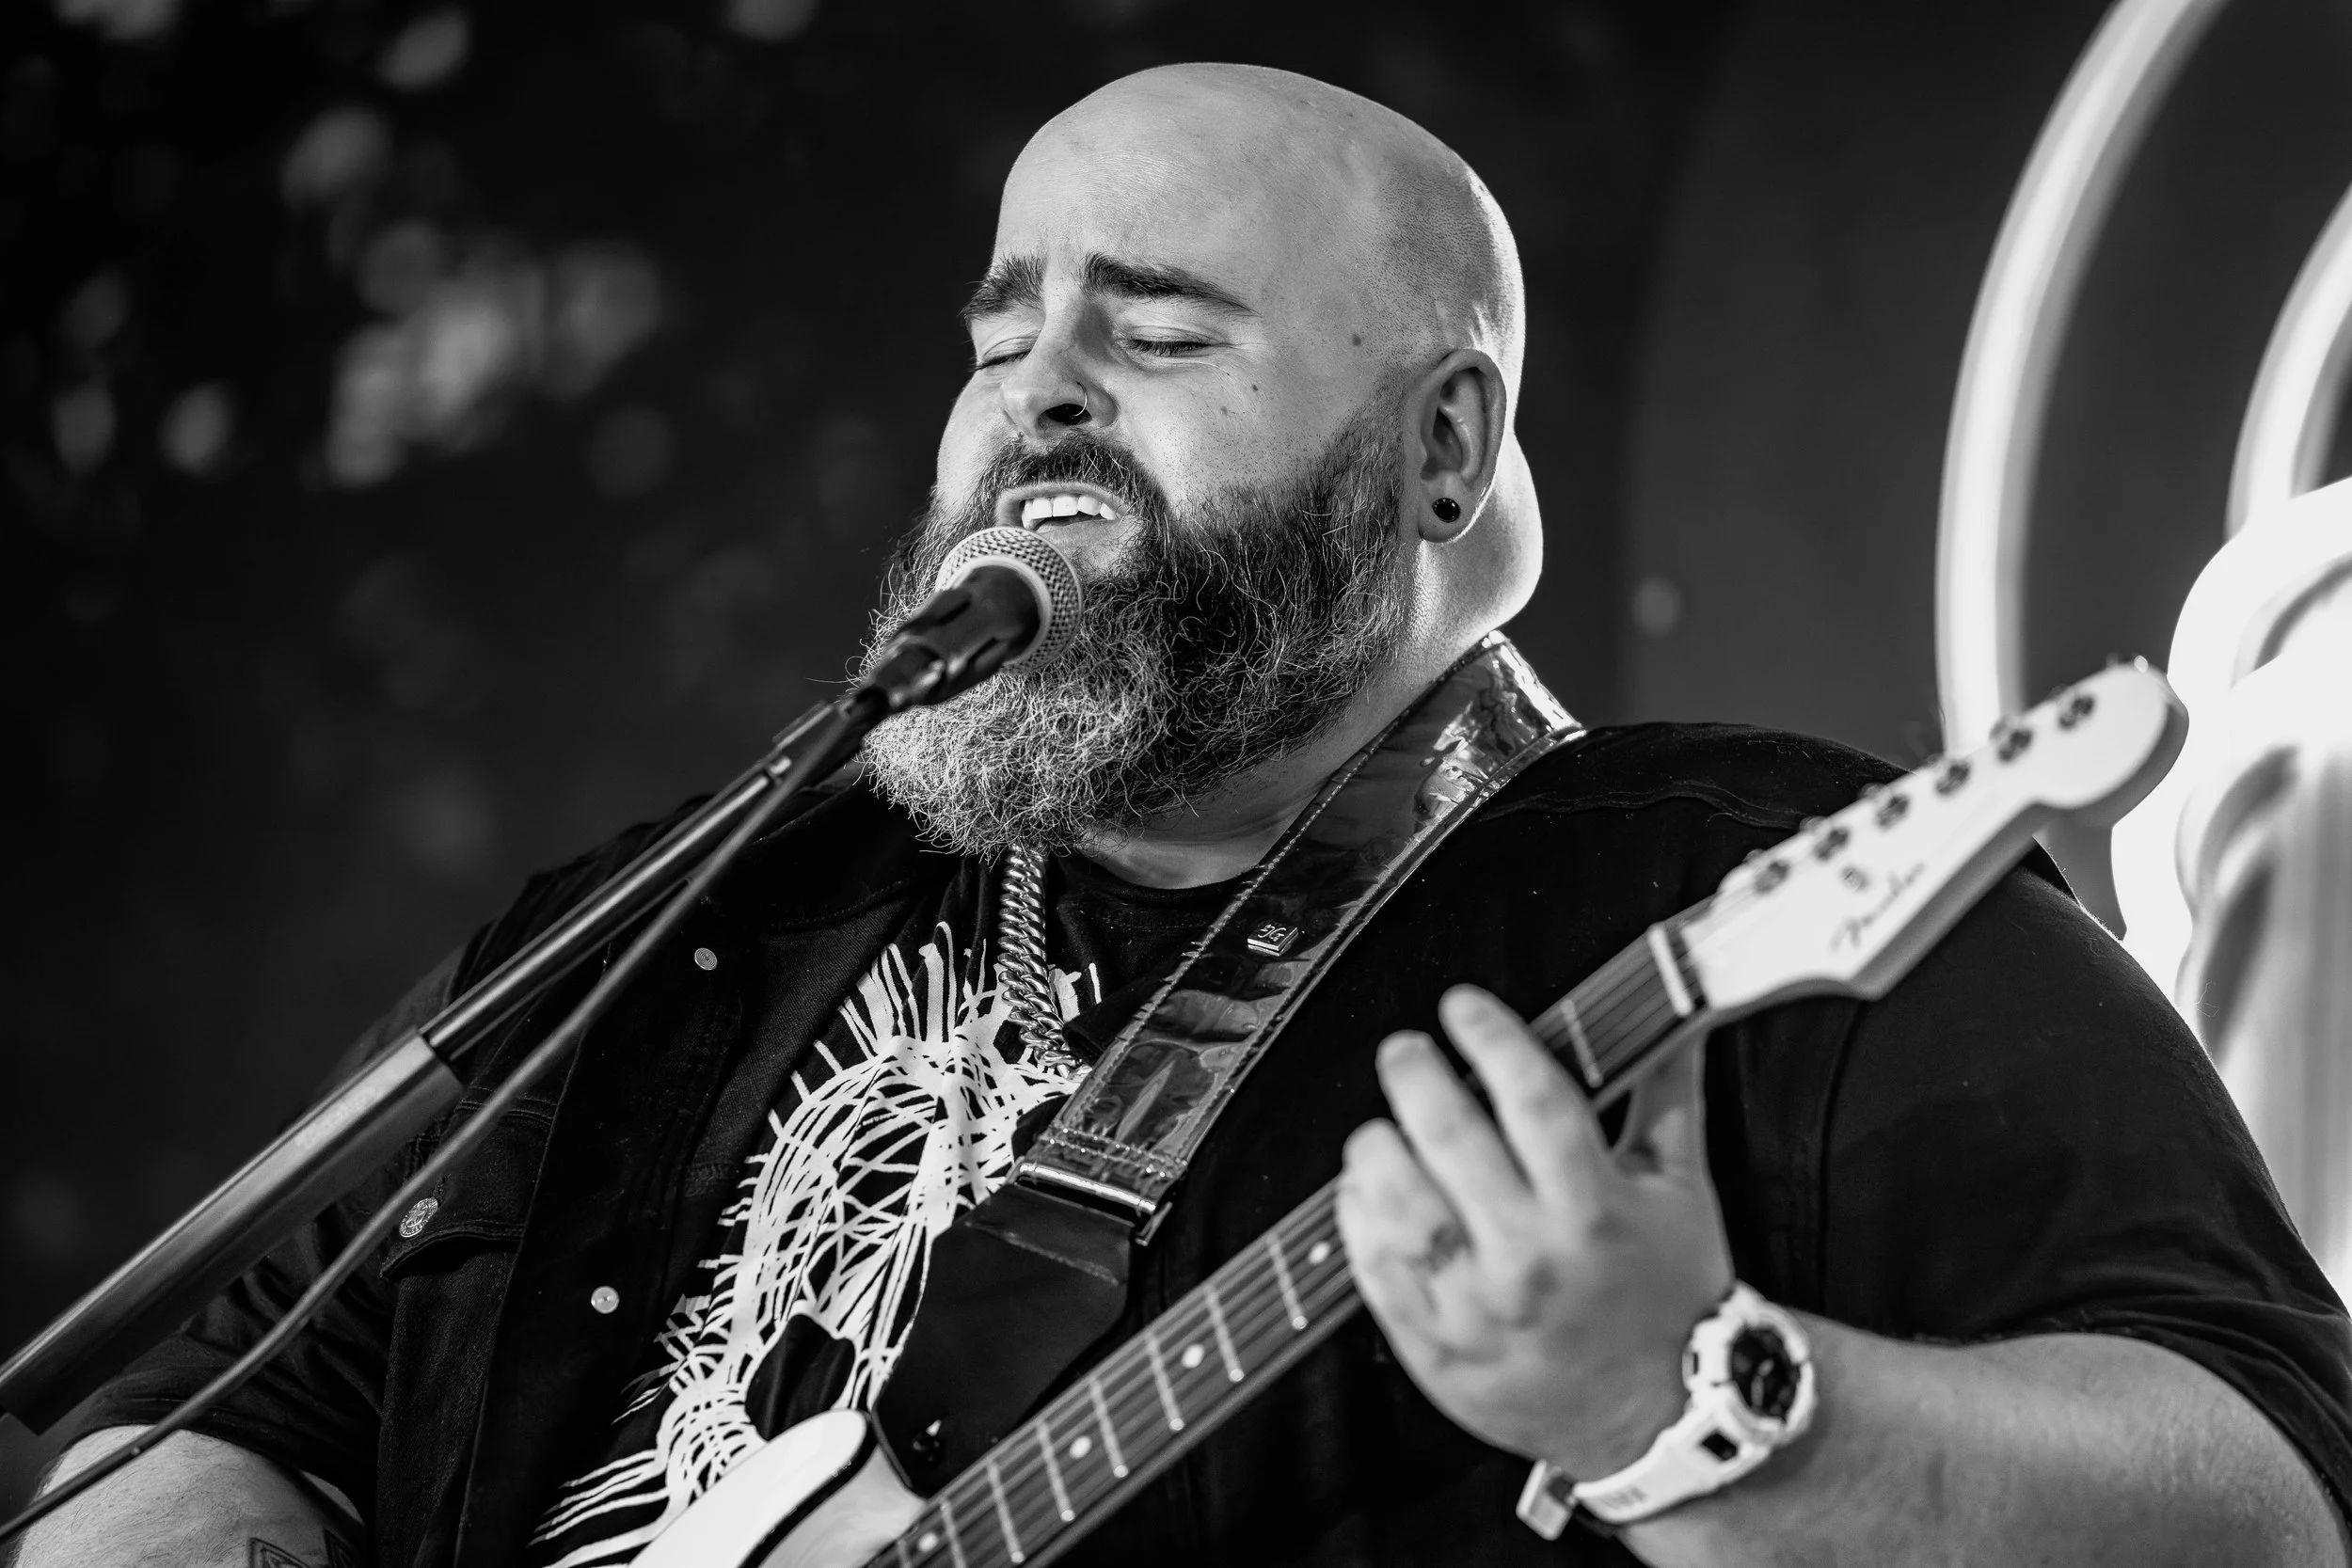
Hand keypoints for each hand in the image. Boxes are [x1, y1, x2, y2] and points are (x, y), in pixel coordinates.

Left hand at [1335, 985, 1733, 1479]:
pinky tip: (1364, 1190)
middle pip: (1451, 1140)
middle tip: (1405, 1051)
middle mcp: (1531, 1257)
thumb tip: (1678, 1017)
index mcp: (1594, 1211)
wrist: (1658, 1420)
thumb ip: (1669, 1096)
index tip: (1464, 1007)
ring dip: (1376, 1148)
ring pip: (1398, 1205)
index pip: (1532, 1099)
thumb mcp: (1682, 1193)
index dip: (1491, 1038)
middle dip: (1415, 1075)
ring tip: (1381, 1127)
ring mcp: (1477, 1306)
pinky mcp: (1435, 1347)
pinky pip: (1374, 1270)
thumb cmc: (1669, 1299)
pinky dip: (1357, 1219)